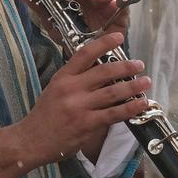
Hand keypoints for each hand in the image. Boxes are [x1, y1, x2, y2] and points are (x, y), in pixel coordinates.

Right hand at [20, 32, 149, 164]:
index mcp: (63, 77)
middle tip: (139, 64)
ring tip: (146, 81)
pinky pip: (114, 114)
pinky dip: (131, 108)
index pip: (85, 53)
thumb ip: (76, 79)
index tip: (119, 37)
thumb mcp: (55, 88)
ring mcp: (80, 107)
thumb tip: (103, 71)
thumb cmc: (45, 115)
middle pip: (104, 71)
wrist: (31, 141)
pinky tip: (142, 104)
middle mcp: (71, 89)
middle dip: (126, 66)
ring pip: (113, 92)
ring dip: (133, 86)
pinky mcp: (87, 124)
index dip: (104, 43)